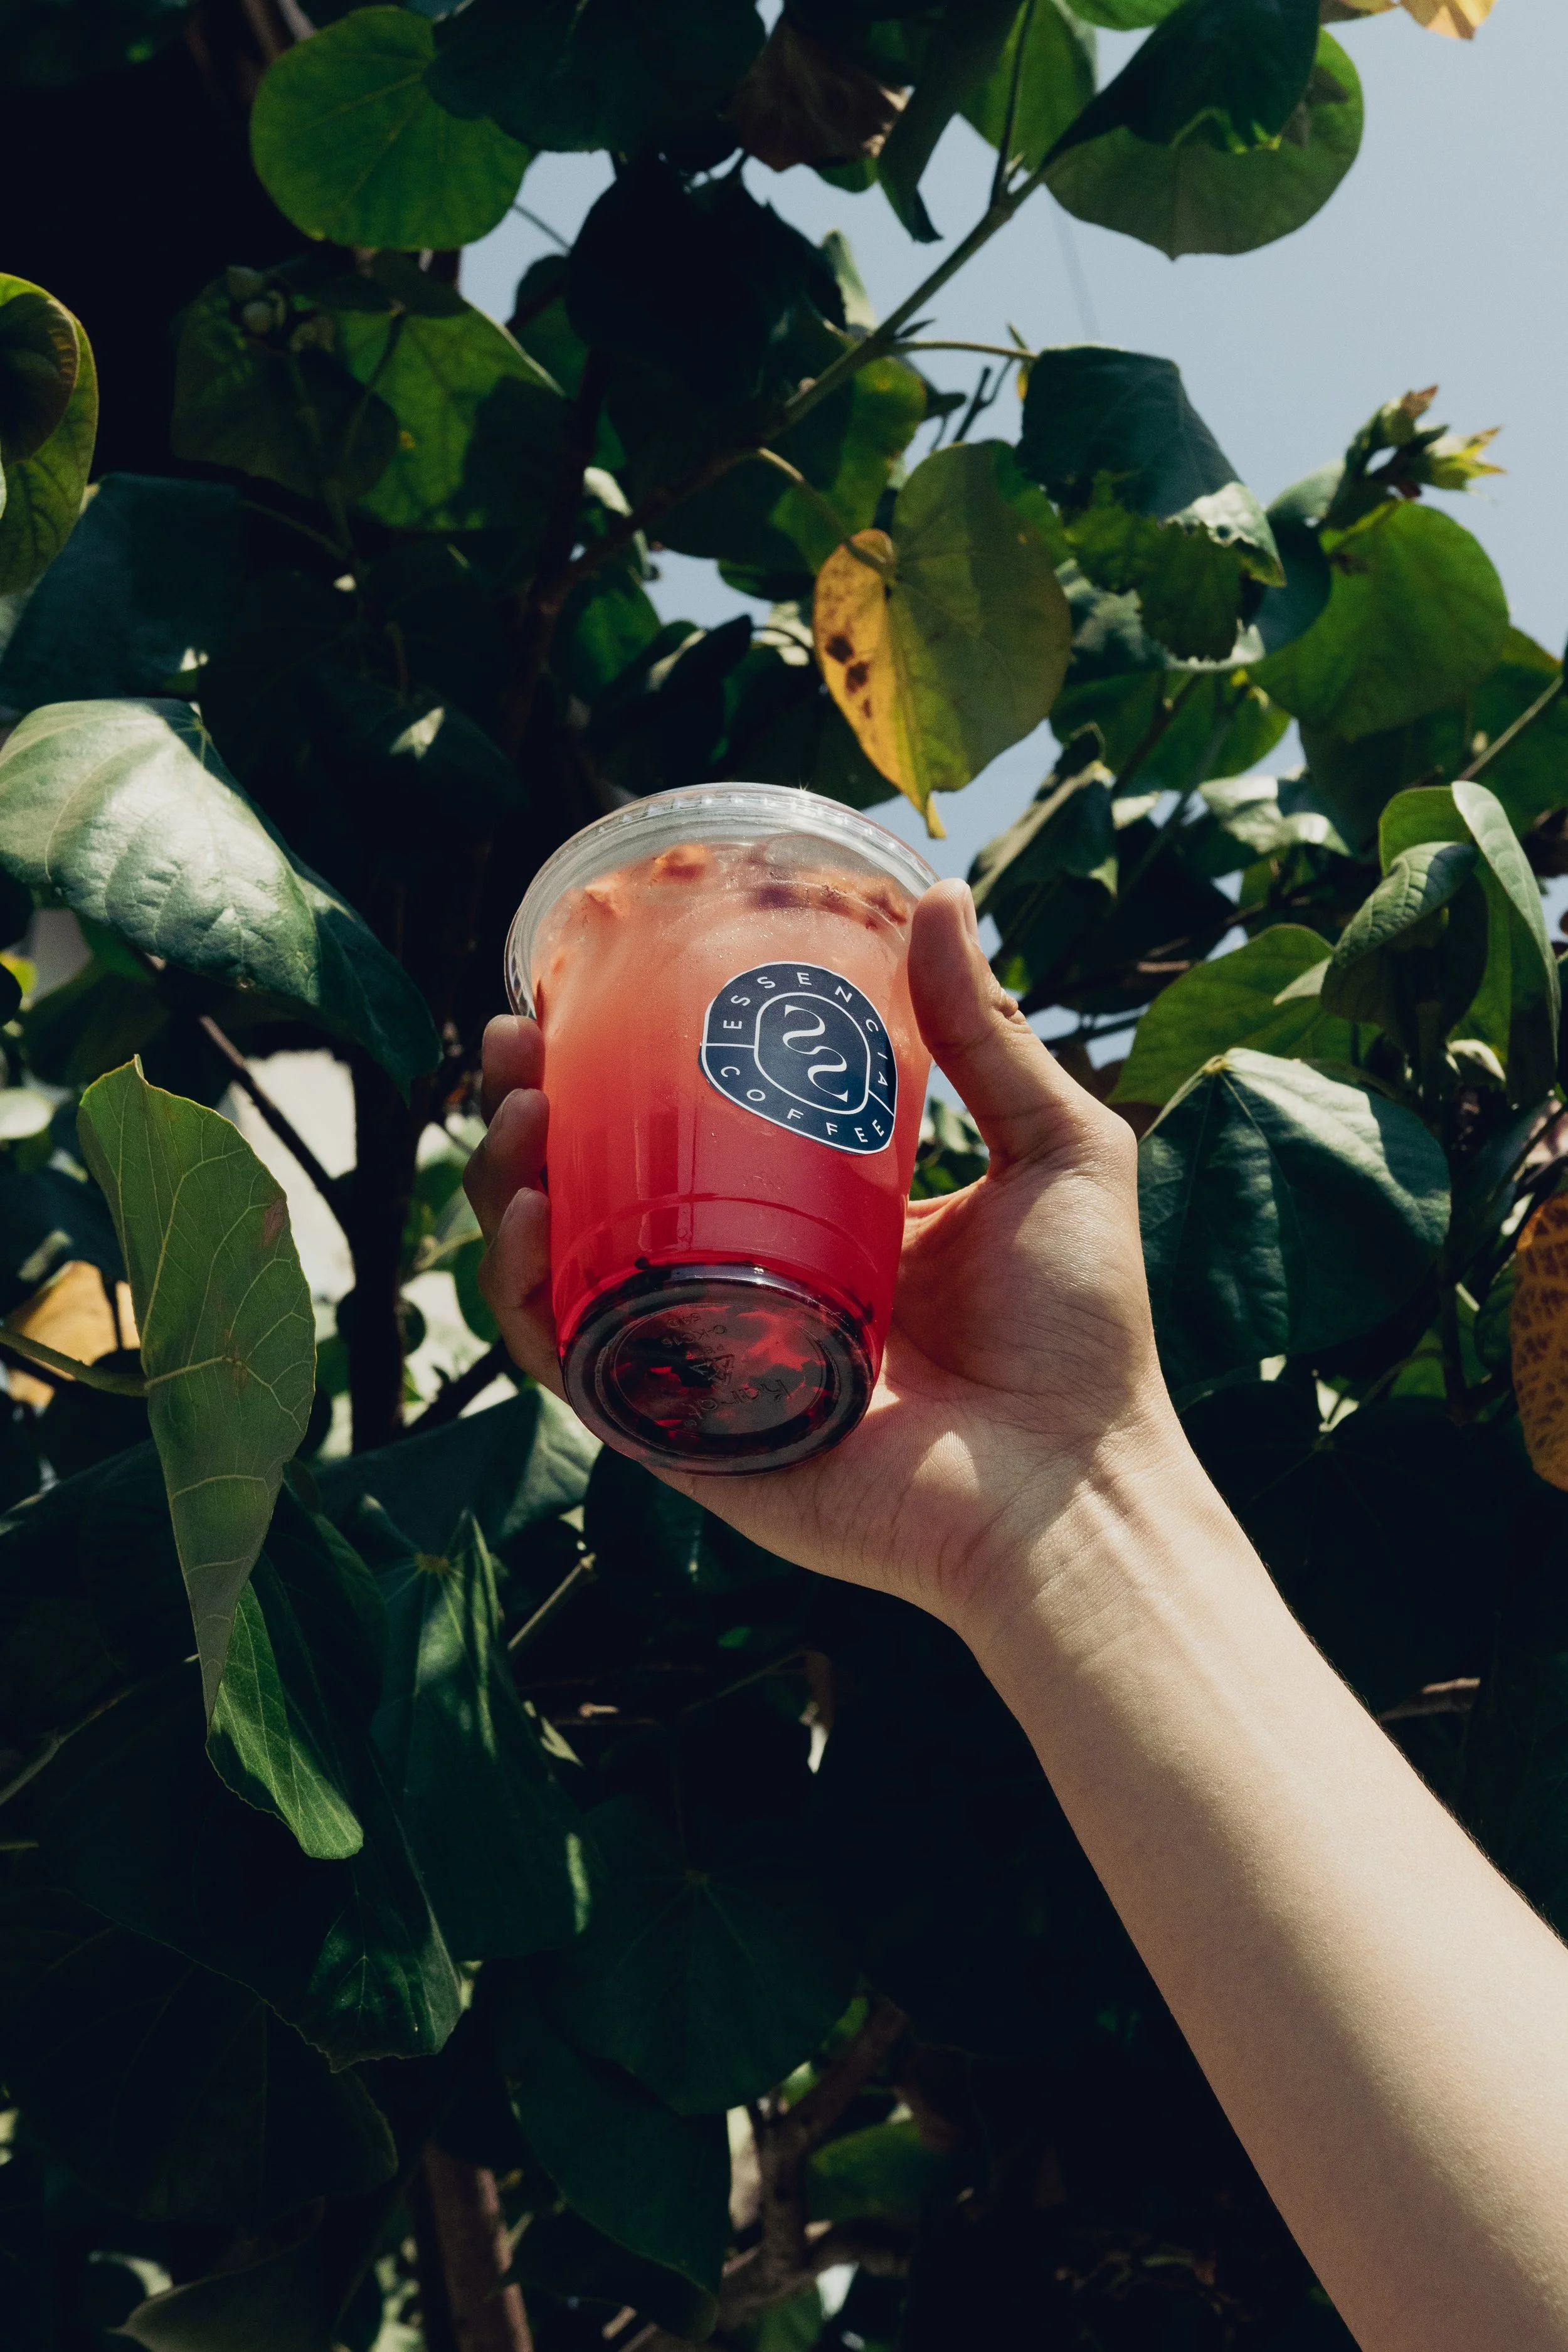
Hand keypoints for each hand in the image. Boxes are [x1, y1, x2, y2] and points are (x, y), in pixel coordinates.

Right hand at [464, 880, 1177, 1643]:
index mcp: (807, 1222)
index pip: (679, 1133)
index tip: (563, 1002)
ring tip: (516, 1126)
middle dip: (530, 1120)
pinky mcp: (688, 1438)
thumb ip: (990, 1035)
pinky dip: (532, 1305)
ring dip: (510, 1196)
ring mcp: (706, 1362)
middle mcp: (740, 1287)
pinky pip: (581, 1370)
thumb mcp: (1051, 1148)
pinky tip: (533, 1228)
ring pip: (566, 1275)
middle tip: (516, 1055)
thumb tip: (942, 893)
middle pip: (596, 1195)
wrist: (1073, 1484)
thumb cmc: (1080, 1332)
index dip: (606, 1070)